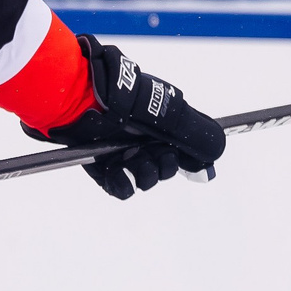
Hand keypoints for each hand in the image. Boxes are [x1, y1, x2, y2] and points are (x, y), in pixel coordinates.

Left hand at [26, 35, 226, 198]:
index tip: (185, 159)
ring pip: (146, 180)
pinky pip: (122, 189)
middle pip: (166, 169)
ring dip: (141, 172)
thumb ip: (197, 134)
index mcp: (160, 123)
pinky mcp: (101, 167)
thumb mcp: (168, 113)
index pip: (183, 151)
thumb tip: (215, 157)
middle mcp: (142, 138)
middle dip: (162, 165)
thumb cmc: (121, 101)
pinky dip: (121, 183)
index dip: (185, 158)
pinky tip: (115, 169)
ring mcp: (122, 153)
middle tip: (150, 152)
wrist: (75, 102)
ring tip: (128, 157)